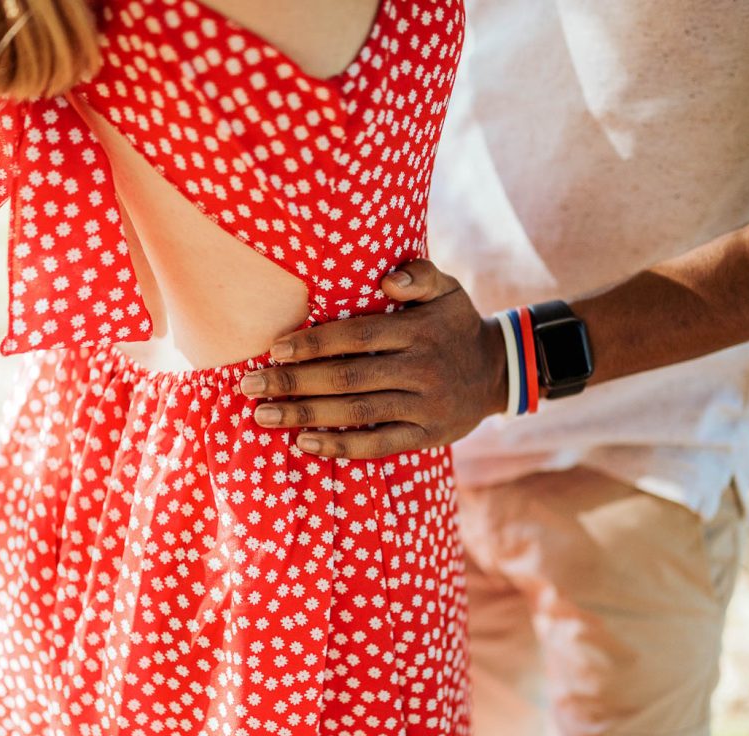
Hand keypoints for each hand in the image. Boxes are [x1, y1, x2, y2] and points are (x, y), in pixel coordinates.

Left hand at [237, 259, 508, 458]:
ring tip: (264, 415)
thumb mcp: (447, 289)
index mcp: (419, 332)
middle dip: (294, 382)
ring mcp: (424, 407)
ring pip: (357, 412)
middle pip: (348, 378)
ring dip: (305, 415)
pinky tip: (304, 443)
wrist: (498, 371)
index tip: (274, 348)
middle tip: (250, 385)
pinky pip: (378, 444)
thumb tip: (386, 281)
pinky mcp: (426, 436)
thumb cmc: (455, 325)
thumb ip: (418, 275)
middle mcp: (421, 370)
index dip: (314, 343)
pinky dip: (340, 447)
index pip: (358, 337)